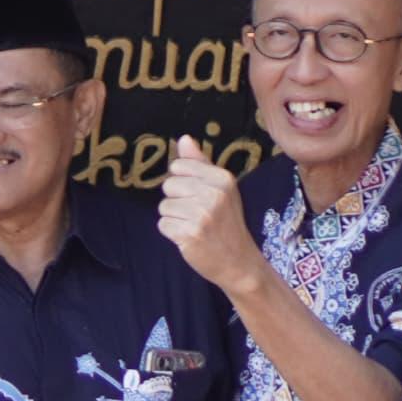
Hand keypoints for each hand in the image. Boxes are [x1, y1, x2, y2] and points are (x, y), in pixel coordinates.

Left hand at [156, 136, 260, 292]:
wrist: (238, 262)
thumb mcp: (221, 189)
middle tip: (198, 214)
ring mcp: (202, 214)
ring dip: (174, 218)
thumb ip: (200, 164)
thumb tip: (184, 139)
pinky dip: (172, 233)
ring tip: (195, 226)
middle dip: (177, 201)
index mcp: (222, 178)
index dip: (183, 182)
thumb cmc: (226, 222)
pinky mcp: (190, 233)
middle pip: (169, 185)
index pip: (178, 166)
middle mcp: (214, 193)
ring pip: (164, 206)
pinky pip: (163, 225)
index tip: (199, 196)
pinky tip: (189, 238)